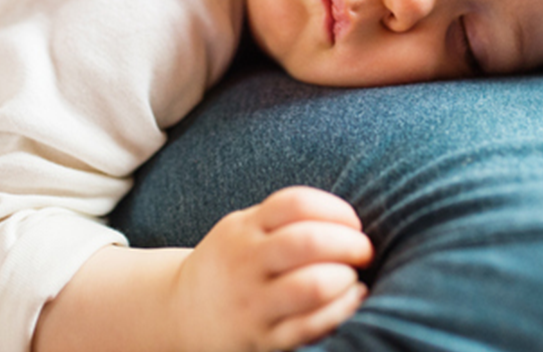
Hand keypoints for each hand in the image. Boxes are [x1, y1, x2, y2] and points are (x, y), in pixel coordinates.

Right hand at [171, 186, 373, 351]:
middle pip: (306, 242)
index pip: (295, 204)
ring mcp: (252, 303)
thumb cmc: (232, 263)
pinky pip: (310, 326)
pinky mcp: (262, 339)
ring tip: (354, 278)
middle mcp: (245, 263)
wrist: (179, 313)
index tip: (353, 223)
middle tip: (364, 251)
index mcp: (244, 229)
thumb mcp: (244, 229)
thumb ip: (286, 219)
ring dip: (345, 279)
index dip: (336, 210)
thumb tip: (352, 220)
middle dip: (349, 244)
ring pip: (311, 286)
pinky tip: (353, 300)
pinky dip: (342, 310)